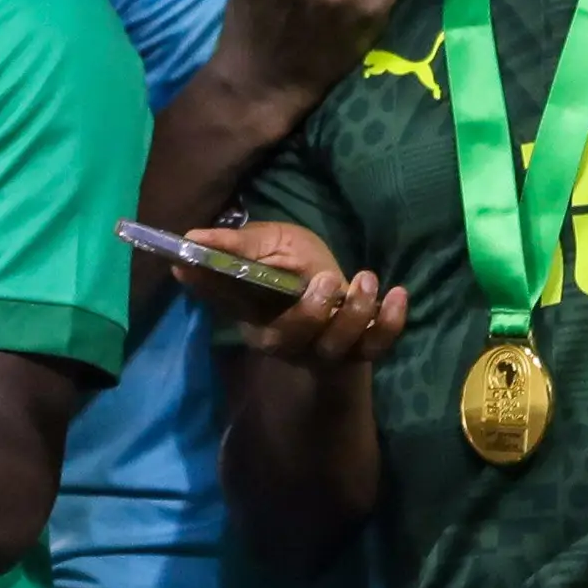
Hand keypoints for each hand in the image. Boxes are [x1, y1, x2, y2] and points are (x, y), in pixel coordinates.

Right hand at [189, 221, 408, 370]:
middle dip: (309, 313)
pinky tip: (398, 294)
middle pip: (289, 340)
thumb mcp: (271, 245)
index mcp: (253, 314)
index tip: (188, 263)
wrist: (338, 294)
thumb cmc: (297, 267)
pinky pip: (376, 346)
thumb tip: (191, 237)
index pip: (227, 301)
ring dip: (354, 314)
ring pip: (335, 346)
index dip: (209, 285)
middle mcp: (284, 339)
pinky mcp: (358, 351)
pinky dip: (391, 324)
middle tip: (324, 279)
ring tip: (365, 278)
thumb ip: (241, 246)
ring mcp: (322, 349)